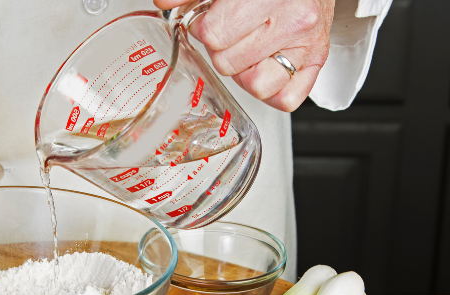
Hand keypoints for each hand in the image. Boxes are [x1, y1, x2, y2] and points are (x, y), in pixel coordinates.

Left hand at [154, 0, 335, 111]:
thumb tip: (163, 0)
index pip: (214, 34)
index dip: (206, 29)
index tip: (215, 18)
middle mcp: (295, 18)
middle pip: (229, 63)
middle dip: (225, 49)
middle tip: (237, 31)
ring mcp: (307, 44)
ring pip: (256, 85)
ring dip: (246, 71)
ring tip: (253, 46)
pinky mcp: (317, 62)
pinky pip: (286, 99)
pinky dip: (273, 91)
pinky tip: (269, 65)